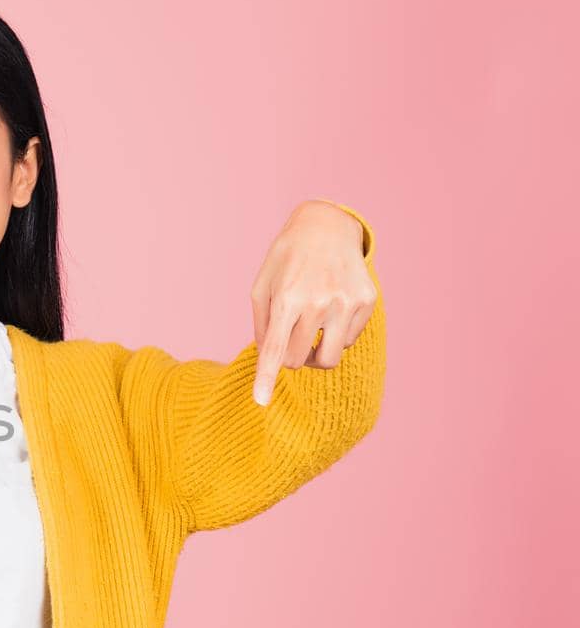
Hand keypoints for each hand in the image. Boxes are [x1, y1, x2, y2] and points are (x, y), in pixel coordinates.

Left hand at [250, 200, 377, 406]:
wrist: (327, 226)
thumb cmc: (286, 260)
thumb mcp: (262, 286)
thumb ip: (261, 325)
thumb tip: (268, 361)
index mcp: (287, 298)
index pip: (274, 348)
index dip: (266, 378)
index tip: (260, 401)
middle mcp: (319, 302)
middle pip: (298, 360)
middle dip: (289, 357)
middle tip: (288, 337)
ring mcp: (346, 302)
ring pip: (328, 359)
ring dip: (314, 354)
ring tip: (309, 332)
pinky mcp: (367, 302)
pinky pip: (348, 340)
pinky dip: (335, 334)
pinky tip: (331, 309)